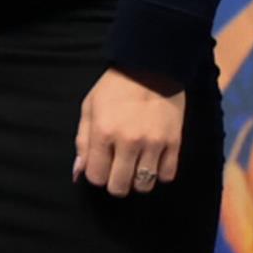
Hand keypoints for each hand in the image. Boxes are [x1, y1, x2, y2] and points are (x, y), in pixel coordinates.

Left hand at [74, 68, 186, 194]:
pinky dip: (159, 174)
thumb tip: (78, 174)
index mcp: (103, 132)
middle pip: (119, 187)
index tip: (102, 165)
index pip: (96, 177)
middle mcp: (128, 142)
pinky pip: (167, 175)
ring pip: (144, 185)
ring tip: (137, 166)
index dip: (97, 175)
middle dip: (116, 183)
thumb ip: (83, 142)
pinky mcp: (174, 142)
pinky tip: (154, 161)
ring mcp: (153, 143)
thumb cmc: (115, 87)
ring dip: (138, 181)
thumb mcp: (89, 108)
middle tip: (119, 169)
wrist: (151, 66)